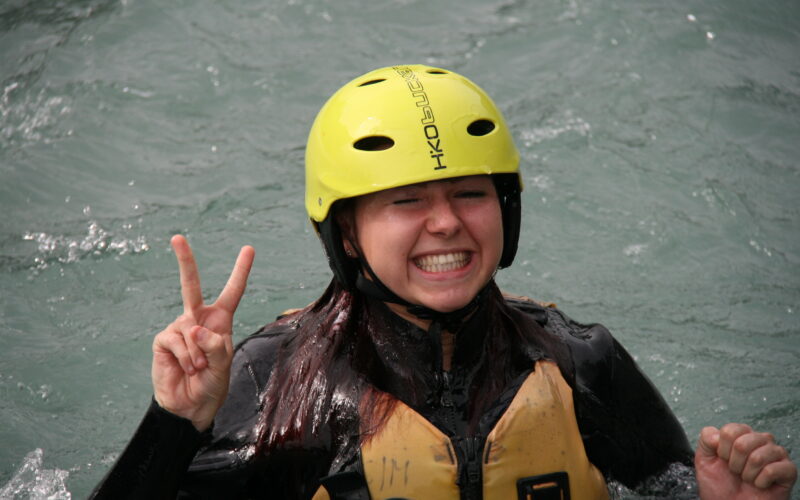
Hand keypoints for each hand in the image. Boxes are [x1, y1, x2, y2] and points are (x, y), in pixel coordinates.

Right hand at [151, 235, 254, 430]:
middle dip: (184, 261)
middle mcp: (198, 319)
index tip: (249, 248)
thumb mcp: (223, 365)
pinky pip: (177, 342)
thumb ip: (215, 346)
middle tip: (176, 237)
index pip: (233, 292)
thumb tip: (194, 329)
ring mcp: (179, 328)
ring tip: (199, 369)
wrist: (190, 405)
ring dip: (198, 355)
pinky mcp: (163, 340)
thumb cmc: (212, 384)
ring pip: (190, 330)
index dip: (241, 271)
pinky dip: (187, 358)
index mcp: (220, 321)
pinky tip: (188, 368)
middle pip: (191, 285)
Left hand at [695, 423, 796, 499]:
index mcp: (742, 434)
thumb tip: (717, 434)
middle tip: (736, 471)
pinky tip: (759, 484)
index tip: (723, 460)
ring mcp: (776, 454)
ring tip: (747, 478)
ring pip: (758, 457)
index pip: (730, 431)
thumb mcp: (705, 459)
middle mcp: (761, 440)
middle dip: (734, 463)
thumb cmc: (720, 484)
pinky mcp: (788, 470)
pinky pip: (772, 470)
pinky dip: (760, 481)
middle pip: (742, 443)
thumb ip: (706, 439)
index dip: (722, 450)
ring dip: (747, 474)